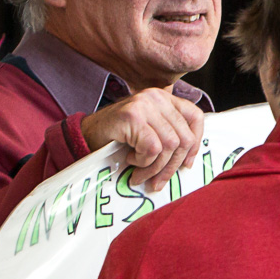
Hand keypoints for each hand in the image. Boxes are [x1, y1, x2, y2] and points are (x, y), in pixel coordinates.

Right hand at [80, 88, 203, 191]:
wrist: (83, 135)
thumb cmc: (118, 138)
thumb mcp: (149, 131)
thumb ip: (169, 135)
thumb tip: (189, 159)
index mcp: (165, 98)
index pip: (195, 117)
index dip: (196, 142)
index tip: (186, 163)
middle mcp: (157, 97)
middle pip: (183, 137)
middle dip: (172, 166)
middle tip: (157, 181)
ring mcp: (145, 105)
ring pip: (169, 146)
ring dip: (155, 168)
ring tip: (140, 175)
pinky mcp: (132, 116)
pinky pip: (152, 148)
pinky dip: (143, 162)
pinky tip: (130, 161)